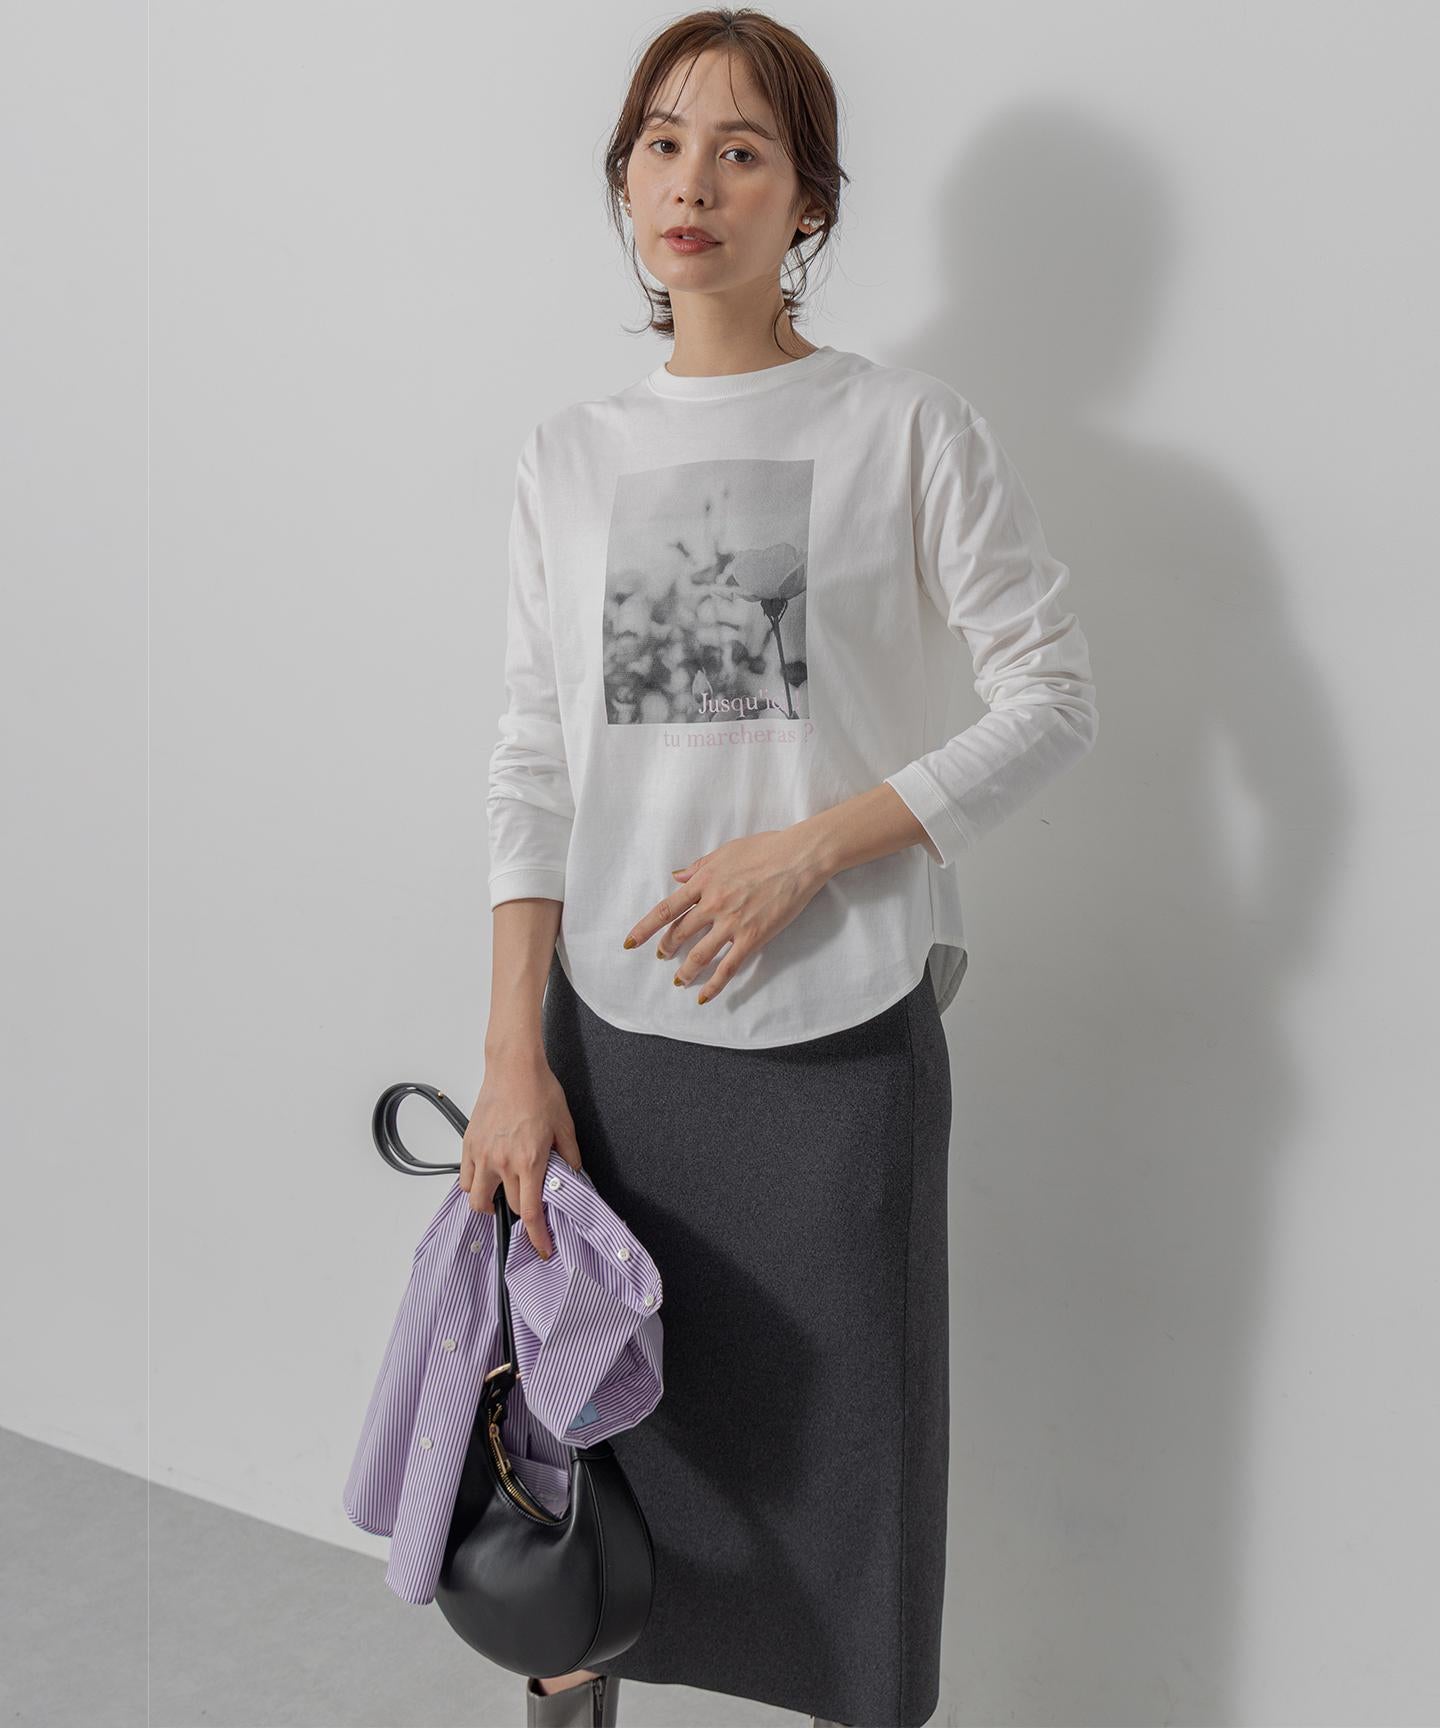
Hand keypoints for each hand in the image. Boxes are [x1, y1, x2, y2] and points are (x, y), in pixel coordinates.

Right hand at [461, 1056, 583, 1258]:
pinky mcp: (469, 1145)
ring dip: (490, 1205)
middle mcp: (502, 1162)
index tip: (542, 1248)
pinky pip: (465, 1178)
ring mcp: (482, 1154)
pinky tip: (487, 1177)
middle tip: (529, 1207)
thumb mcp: (565, 1126)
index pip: (530, 1212)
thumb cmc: (540, 1092)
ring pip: (477, 1199)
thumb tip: (573, 1177)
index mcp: (530, 1161)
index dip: (537, 1237)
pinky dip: (474, 1185)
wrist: (514, 1068)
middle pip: (508, 1207)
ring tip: (502, 1196)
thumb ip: (570, 1157)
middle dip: (520, 1213)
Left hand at [622, 826, 831, 1004]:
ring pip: (699, 955)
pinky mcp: (752, 937)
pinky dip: (714, 984)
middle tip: (662, 957)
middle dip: (666, 948)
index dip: (645, 929)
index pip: (665, 910)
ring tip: (678, 981)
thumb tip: (675, 877)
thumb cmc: (765, 849)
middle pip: (680, 933)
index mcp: (703, 882)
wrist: (799, 858)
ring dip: (685, 972)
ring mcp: (732, 923)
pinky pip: (729, 967)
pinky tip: (704, 996)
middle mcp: (712, 904)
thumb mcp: (725, 852)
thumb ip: (697, 868)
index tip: (631, 942)